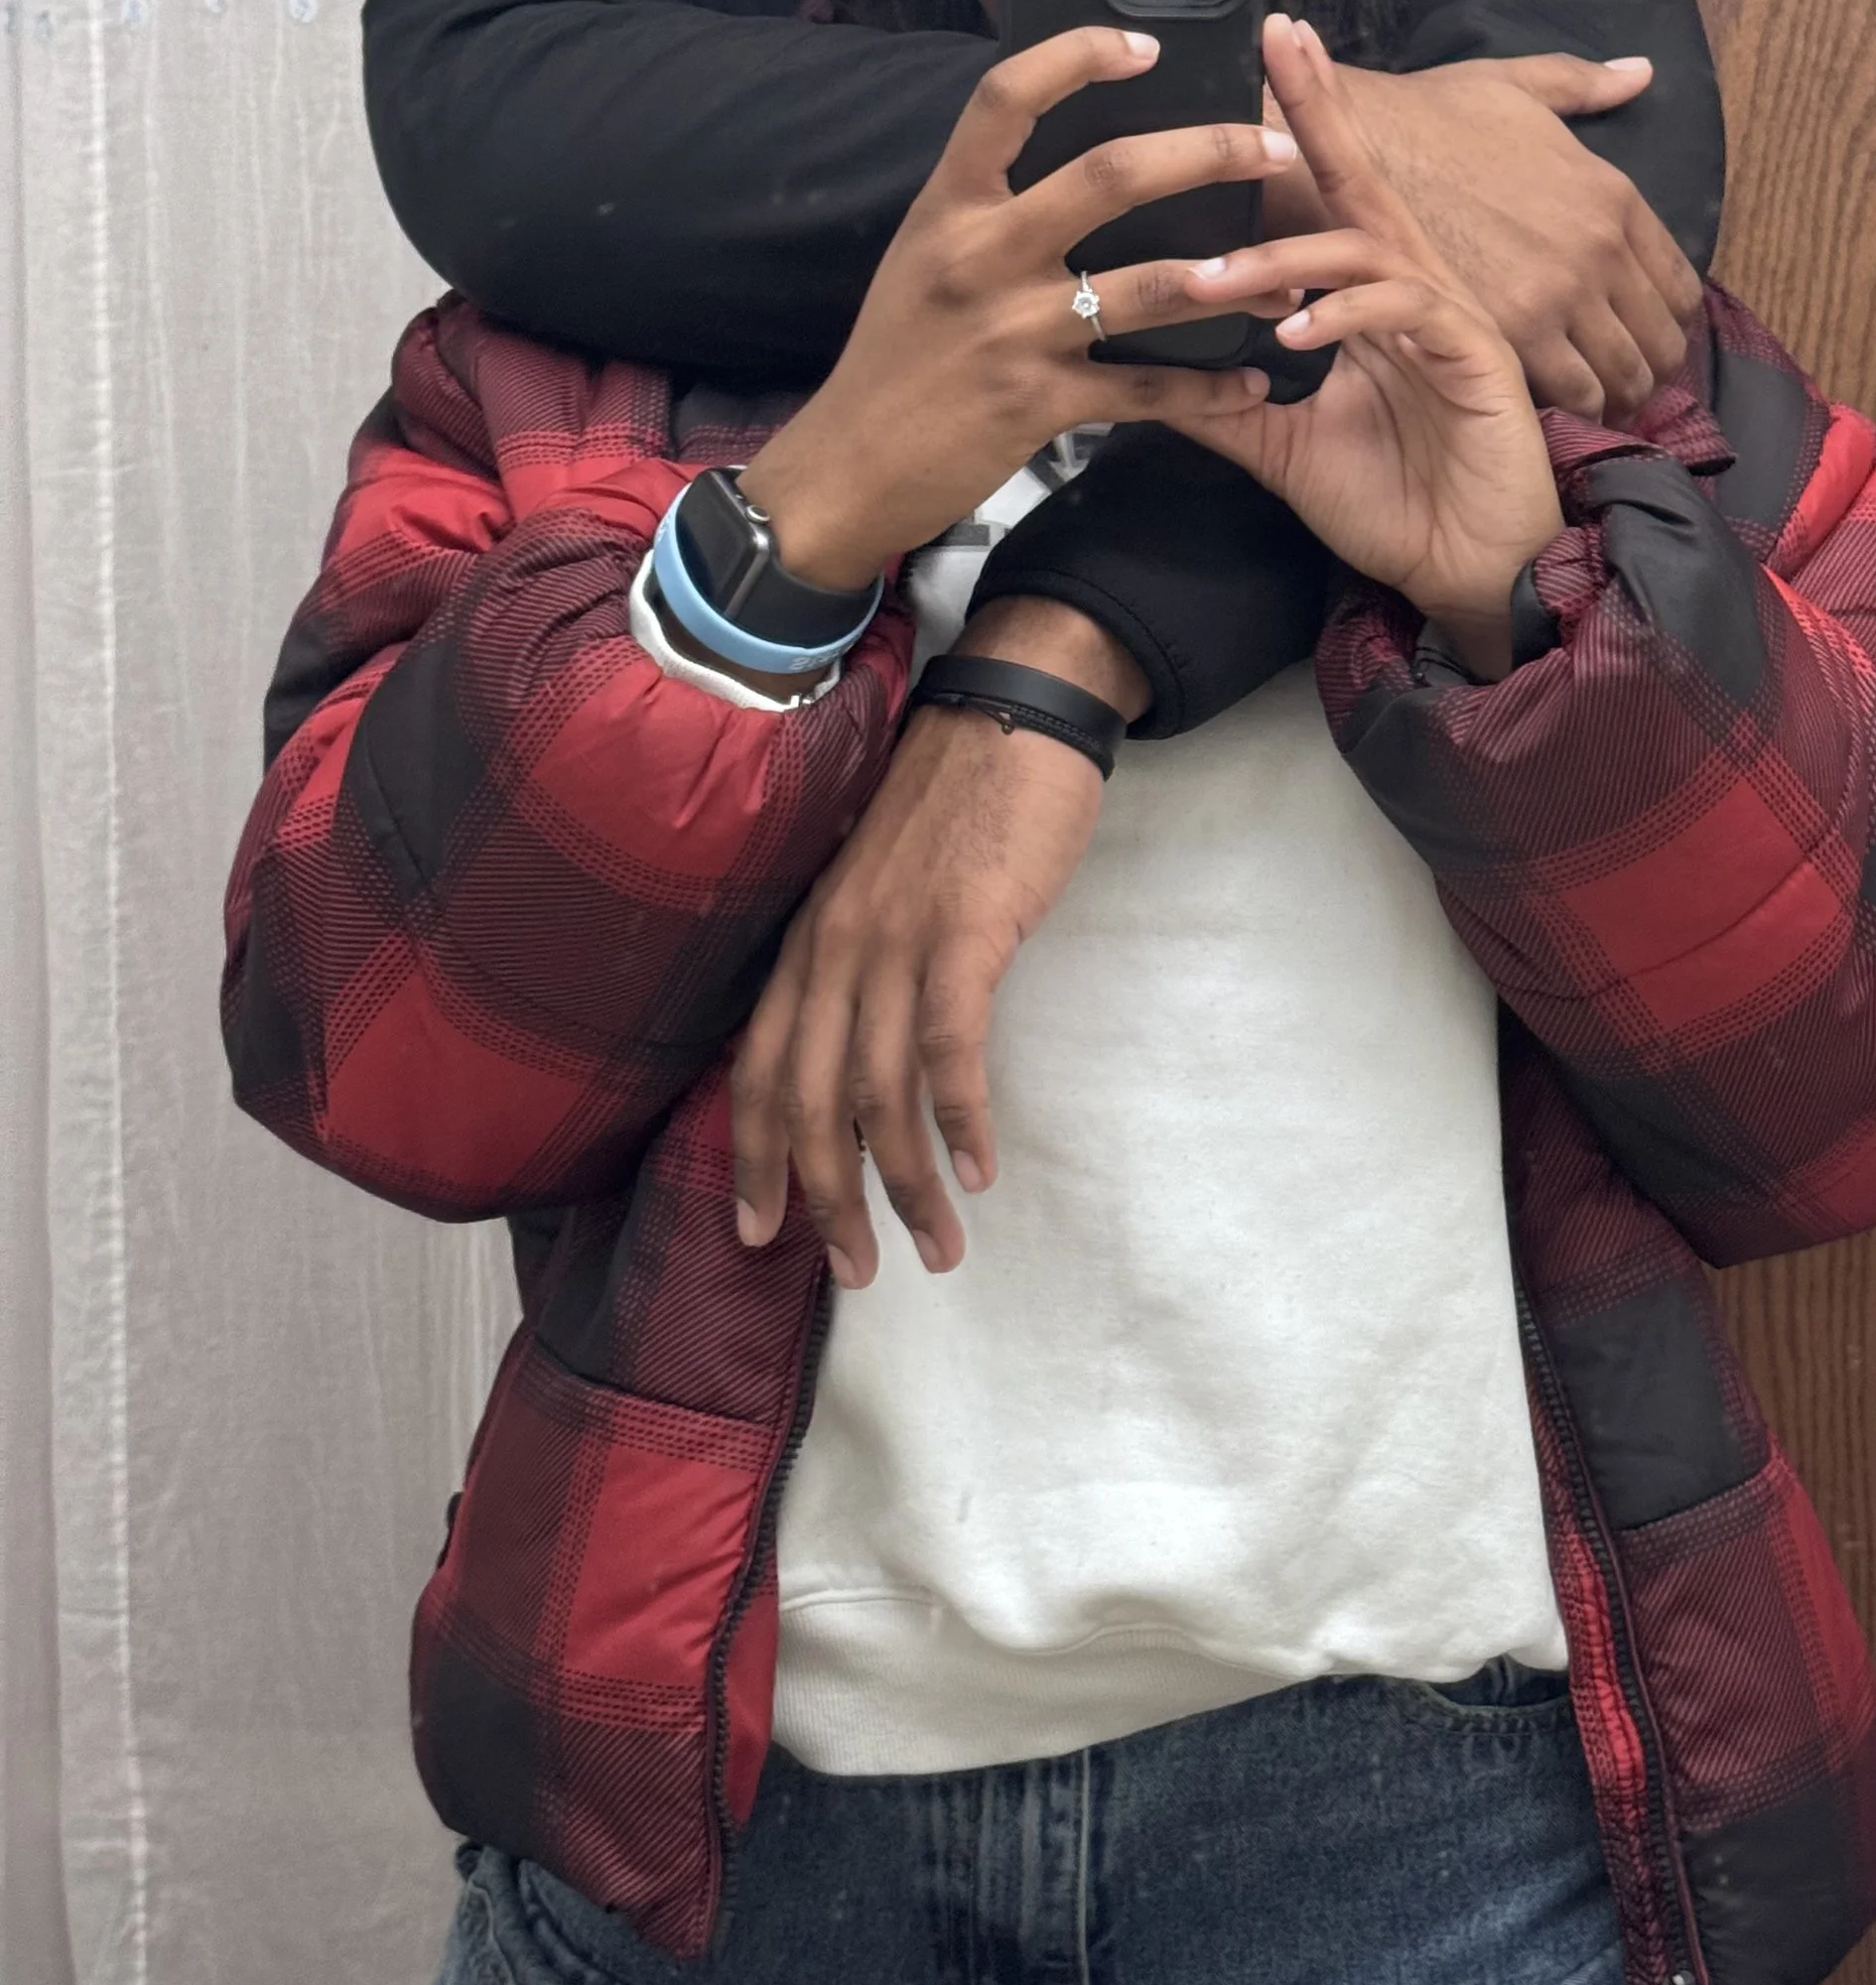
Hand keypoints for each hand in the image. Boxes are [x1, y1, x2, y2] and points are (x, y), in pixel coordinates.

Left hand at [729, 595, 1142, 1280]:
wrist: (1014, 712)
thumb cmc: (957, 798)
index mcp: (808, 938)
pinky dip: (961, 1121)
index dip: (751, 1157)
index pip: (756, 1067)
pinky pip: (949, 1051)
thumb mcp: (880, 883)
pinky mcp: (965, 932)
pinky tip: (979, 1169)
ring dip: (905, 1185)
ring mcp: (895, 939)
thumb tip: (865, 1044)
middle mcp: (835, 946)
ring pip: (876, 1094)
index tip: (760, 1234)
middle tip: (858, 1273)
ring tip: (939, 1247)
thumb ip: (862, 957)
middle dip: (826, 1201)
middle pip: (807, 1101)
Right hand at [737, 25, 1293, 586]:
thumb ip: (989, 208)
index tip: (1149, 45)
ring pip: (1149, 286)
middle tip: (1275, 147)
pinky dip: (1206, 388)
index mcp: (949, 205)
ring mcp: (1011, 330)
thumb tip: (1065, 154)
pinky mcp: (1037, 403)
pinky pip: (1145, 391)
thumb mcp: (925, 258)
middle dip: (1208, 153)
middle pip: (1110, 175)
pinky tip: (1248, 384)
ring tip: (1292, 274)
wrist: (848, 466)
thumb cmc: (896, 357)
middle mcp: (980, 254)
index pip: (1007, 97)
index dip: (1078, 57)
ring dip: (1234, 279)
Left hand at [1172, 20, 1564, 674]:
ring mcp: (1449, 317)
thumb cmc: (1394, 509)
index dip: (1302, 124)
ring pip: (1365, 248)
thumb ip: (1223, 408)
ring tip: (1214, 281)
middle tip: (1276, 42)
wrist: (1470, 576)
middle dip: (1320, 109)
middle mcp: (1413, 291)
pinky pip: (1404, 309)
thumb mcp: (1285, 450)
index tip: (1260, 57)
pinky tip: (1291, 334)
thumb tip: (1141, 378)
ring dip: (1283, 258)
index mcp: (1373, 300)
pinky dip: (1342, 314)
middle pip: (1363, 182)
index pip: (1330, 198)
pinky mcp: (1478, 354)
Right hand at [1265, 49, 1698, 421]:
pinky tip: (1557, 411)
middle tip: (1632, 391)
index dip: (1671, 323)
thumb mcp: (1521, 86)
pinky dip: (1570, 410)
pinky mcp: (1509, 333)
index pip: (1680, 287)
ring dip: (1616, 400)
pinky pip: (1568, 392)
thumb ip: (1588, 87)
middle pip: (1660, 343)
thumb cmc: (1433, 117)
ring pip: (1621, 377)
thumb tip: (1642, 72)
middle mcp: (1599, 253)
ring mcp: (1557, 297)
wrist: (1362, 146)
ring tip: (1600, 411)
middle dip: (1652, 373)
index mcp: (1613, 198)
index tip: (1653, 338)